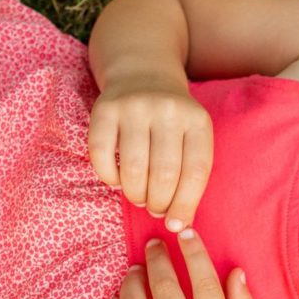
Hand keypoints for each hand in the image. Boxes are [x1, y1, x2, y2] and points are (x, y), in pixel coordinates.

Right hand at [88, 79, 213, 228]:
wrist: (144, 74)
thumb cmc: (172, 121)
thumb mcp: (193, 137)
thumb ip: (190, 175)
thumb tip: (178, 224)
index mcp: (197, 120)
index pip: (196, 172)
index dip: (185, 205)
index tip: (176, 224)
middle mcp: (167, 110)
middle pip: (164, 173)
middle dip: (158, 202)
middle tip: (154, 209)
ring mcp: (134, 107)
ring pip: (133, 168)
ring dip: (135, 194)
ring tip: (138, 197)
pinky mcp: (104, 109)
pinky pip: (101, 155)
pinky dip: (108, 178)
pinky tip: (117, 181)